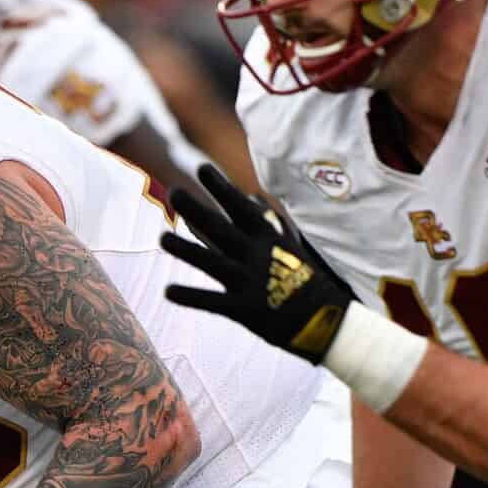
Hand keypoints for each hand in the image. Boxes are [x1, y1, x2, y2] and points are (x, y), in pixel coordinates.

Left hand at [160, 161, 357, 362]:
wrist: (325, 320)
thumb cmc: (305, 278)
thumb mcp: (291, 245)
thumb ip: (269, 220)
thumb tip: (251, 196)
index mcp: (268, 238)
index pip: (241, 207)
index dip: (221, 188)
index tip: (202, 167)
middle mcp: (256, 256)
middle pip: (221, 229)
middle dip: (196, 209)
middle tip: (173, 191)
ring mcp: (249, 282)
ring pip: (212, 262)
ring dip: (186, 250)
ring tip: (162, 238)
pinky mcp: (243, 309)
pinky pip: (212, 301)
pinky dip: (191, 297)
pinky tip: (167, 291)